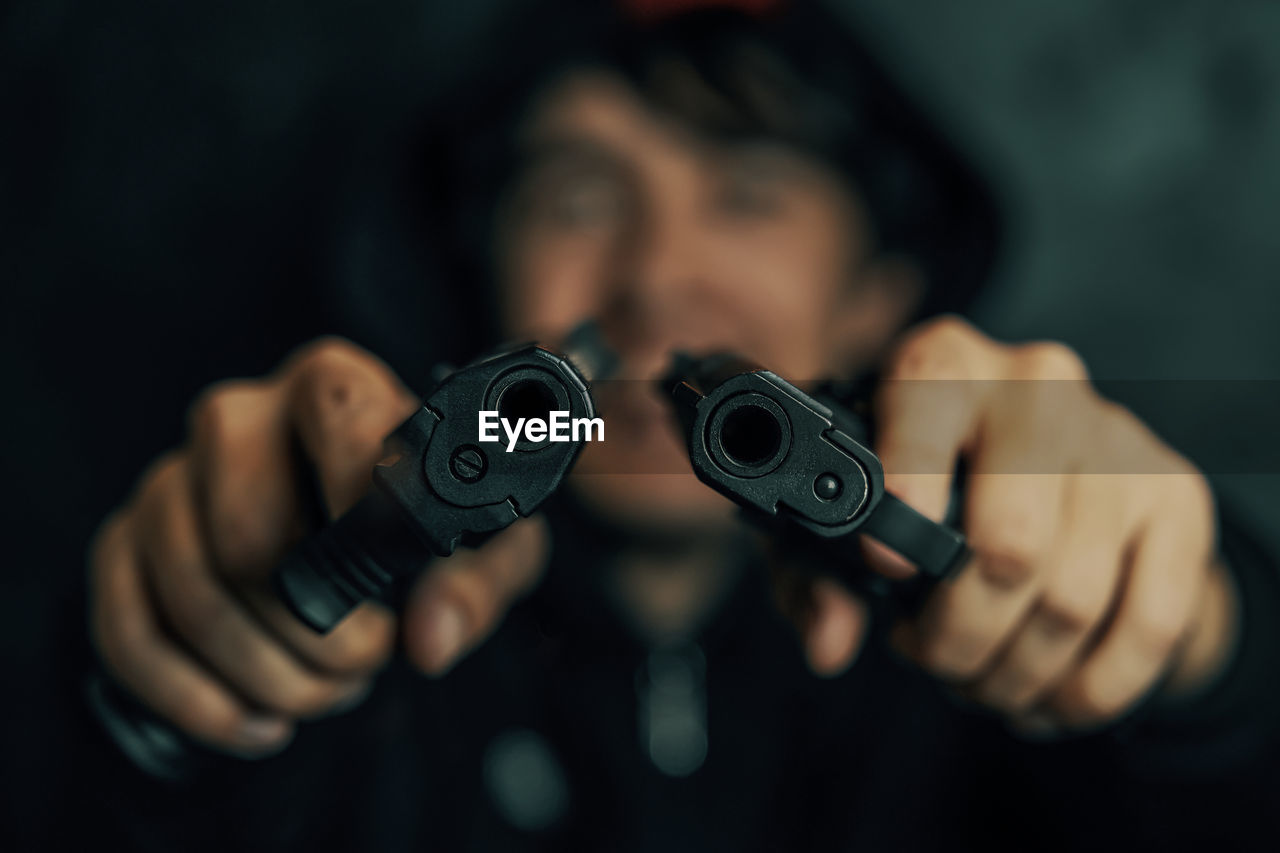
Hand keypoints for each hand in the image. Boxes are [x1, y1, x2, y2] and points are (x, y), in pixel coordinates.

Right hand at [89, 338, 548, 756]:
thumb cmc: (422, 529)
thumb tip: (430, 638)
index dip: (366, 499)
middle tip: (367, 659)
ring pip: (195, 594)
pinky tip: (262, 723)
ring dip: (270, 675)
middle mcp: (239, 418)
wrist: (351, 538)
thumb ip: (476, 584)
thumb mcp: (482, 547)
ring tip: (328, 690)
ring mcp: (170, 480)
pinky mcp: (125, 544)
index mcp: (335, 387)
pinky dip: (201, 702)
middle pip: (248, 534)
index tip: (396, 569)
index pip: (335, 409)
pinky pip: (131, 634)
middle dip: (317, 630)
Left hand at [787, 317, 1237, 731]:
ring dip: (1016, 674)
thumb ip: (814, 576)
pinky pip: (1151, 625)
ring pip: (1072, 600)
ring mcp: (1115, 439)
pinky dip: (1089, 691)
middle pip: (1009, 542)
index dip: (907, 488)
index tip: (889, 564)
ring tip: (980, 682)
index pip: (928, 396)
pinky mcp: (1176, 496)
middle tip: (934, 658)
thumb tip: (828, 640)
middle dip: (959, 634)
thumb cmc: (922, 488)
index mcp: (942, 364)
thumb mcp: (845, 519)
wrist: (1048, 469)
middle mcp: (1036, 385)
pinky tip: (1044, 698)